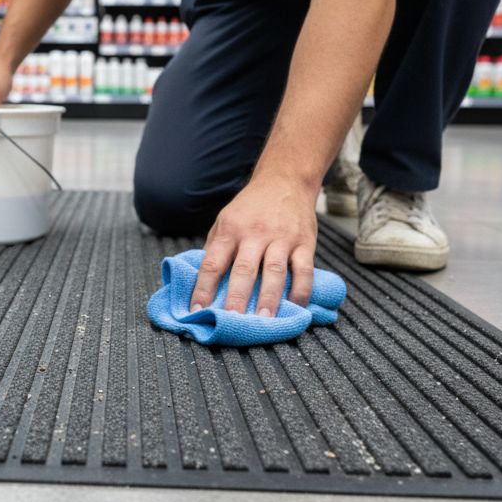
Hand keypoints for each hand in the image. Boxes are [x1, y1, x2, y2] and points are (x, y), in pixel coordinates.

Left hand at [190, 175, 319, 316]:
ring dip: (269, 298)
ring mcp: (282, 238)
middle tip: (232, 321)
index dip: (203, 288)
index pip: (213, 262)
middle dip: (237, 297)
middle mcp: (255, 234)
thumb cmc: (252, 207)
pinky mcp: (305, 243)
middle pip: (244, 270)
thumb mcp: (226, 220)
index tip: (197, 310)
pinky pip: (304, 270)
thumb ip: (216, 248)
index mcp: (231, 230)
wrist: (285, 180)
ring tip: (265, 321)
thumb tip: (202, 280)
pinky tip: (296, 307)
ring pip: (275, 271)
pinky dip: (301, 290)